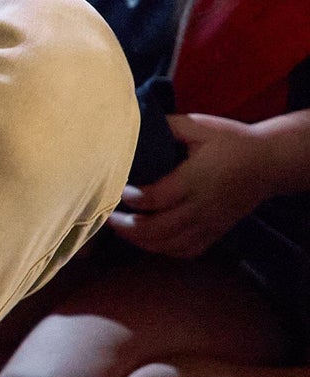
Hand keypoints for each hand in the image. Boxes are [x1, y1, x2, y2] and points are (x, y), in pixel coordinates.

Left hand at [107, 112, 279, 257]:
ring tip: (121, 228)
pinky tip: (149, 240)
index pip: (156, 199)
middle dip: (127, 226)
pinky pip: (187, 251)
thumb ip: (166, 126)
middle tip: (106, 216)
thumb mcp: (199, 125)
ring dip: (141, 241)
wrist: (270, 162)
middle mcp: (201, 207)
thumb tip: (133, 125)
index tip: (117, 189)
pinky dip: (164, 250)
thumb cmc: (231, 140)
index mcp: (195, 180)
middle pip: (158, 230)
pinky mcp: (216, 231)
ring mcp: (210, 223)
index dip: (131, 198)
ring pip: (170, 245)